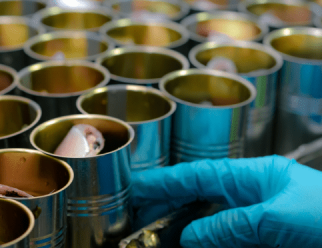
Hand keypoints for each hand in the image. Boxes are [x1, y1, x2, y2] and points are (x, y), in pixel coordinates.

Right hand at [131, 155, 321, 246]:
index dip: (164, 181)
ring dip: (184, 232)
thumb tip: (190, 235)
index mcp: (257, 177)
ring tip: (157, 238)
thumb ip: (231, 224)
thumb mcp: (279, 218)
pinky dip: (207, 242)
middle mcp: (254, 198)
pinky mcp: (264, 239)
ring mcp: (259, 223)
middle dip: (168, 209)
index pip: (199, 176)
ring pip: (210, 225)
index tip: (137, 188)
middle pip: (199, 200)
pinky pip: (227, 239)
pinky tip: (192, 245)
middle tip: (138, 219)